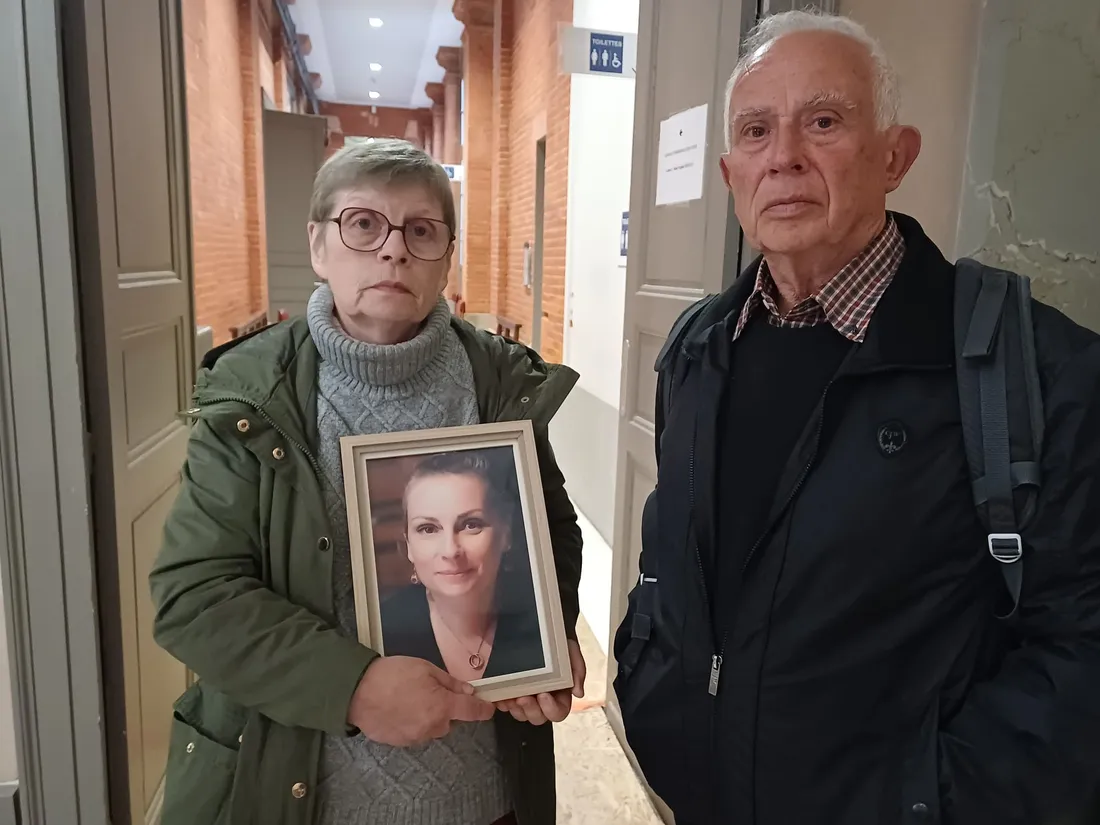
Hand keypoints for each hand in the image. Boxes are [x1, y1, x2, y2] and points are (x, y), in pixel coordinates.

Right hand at [347, 655, 495, 746]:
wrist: (357, 692)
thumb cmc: (392, 675)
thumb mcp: (425, 668)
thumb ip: (449, 682)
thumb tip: (467, 690)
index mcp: (443, 707)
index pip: (473, 712)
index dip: (483, 709)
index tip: (487, 707)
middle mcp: (433, 727)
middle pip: (449, 720)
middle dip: (444, 707)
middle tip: (428, 690)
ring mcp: (416, 738)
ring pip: (431, 727)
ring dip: (427, 716)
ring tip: (408, 698)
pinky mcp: (401, 743)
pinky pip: (415, 732)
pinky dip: (411, 722)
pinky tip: (398, 709)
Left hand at [494, 639, 585, 724]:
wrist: (539, 629)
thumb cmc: (556, 642)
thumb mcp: (571, 651)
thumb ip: (578, 671)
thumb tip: (578, 693)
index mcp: (559, 694)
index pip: (558, 713)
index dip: (551, 709)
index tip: (543, 695)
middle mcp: (542, 699)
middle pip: (538, 717)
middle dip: (530, 709)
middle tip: (523, 697)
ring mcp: (526, 696)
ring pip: (521, 714)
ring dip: (516, 708)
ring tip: (511, 696)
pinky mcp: (510, 692)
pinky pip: (505, 705)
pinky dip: (502, 702)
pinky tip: (500, 695)